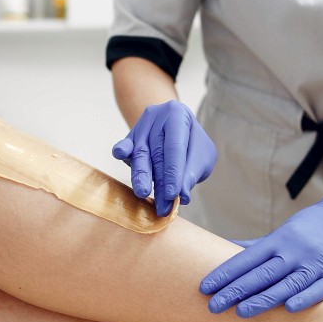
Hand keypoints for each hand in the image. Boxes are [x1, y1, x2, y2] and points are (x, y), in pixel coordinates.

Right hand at [112, 100, 216, 216]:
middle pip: (157, 152)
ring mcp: (142, 126)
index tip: (173, 195)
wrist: (177, 128)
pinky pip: (125, 144)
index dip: (173, 173)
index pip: (175, 147)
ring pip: (140, 153)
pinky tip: (120, 155)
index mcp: (178, 115)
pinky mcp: (130, 137)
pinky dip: (122, 151)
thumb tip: (183, 195)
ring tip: (142, 193)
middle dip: (159, 182)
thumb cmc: (192, 143)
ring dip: (141, 176)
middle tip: (161, 206)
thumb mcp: (202, 155)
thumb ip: (193, 171)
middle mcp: (157, 117)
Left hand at [200, 164, 322, 317]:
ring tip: (241, 313)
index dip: (225, 274)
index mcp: (279, 240)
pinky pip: (319, 289)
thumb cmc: (313, 226)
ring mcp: (316, 263)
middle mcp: (295, 251)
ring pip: (286, 284)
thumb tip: (225, 248)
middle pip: (261, 274)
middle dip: (235, 291)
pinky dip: (304, 298)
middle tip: (213, 306)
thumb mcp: (284, 231)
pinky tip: (288, 309)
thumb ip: (257, 245)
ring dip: (263, 299)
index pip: (246, 260)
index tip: (204, 288)